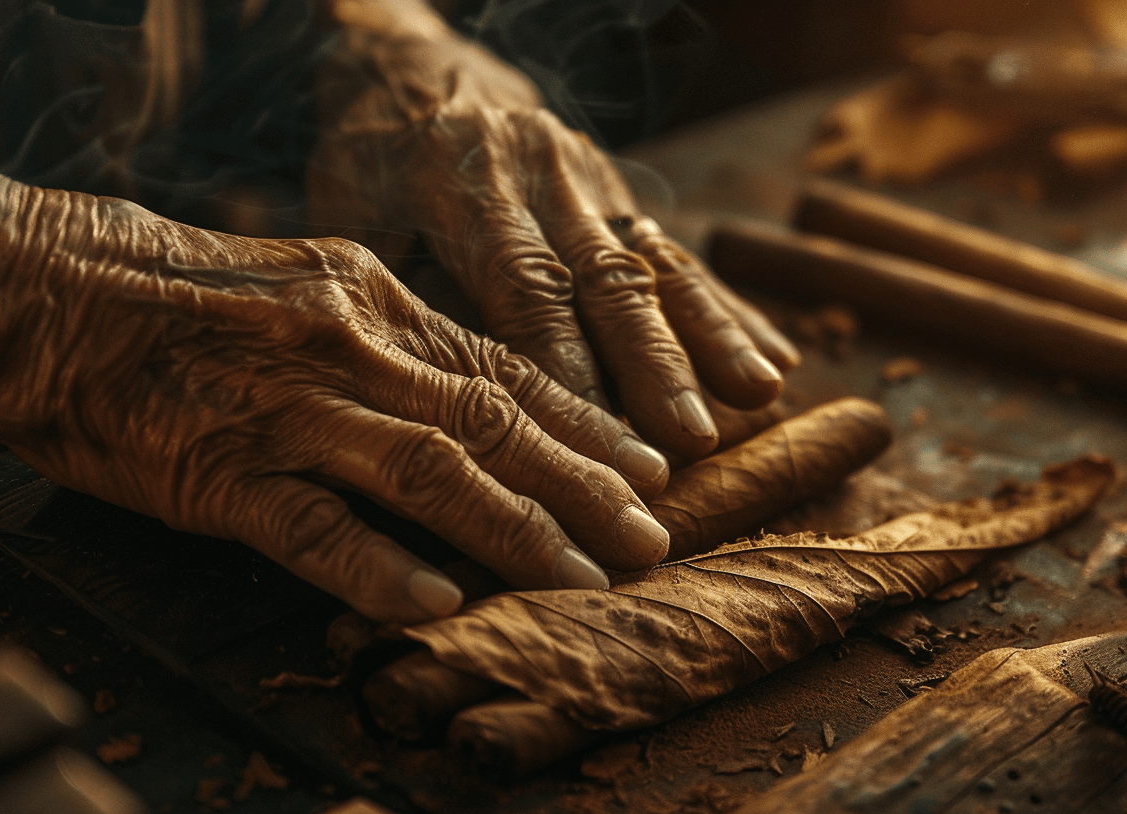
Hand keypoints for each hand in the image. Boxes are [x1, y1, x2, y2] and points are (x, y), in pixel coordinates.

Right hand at [0, 159, 672, 622]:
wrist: (48, 290)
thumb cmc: (183, 294)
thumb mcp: (310, 286)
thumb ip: (395, 341)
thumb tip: (480, 400)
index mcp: (378, 303)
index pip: (507, 369)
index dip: (587, 425)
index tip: (651, 467)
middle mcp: (350, 348)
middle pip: (494, 422)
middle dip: (585, 485)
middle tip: (652, 535)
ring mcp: (287, 408)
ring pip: (429, 470)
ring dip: (518, 529)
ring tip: (584, 576)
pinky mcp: (219, 469)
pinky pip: (313, 526)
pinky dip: (380, 565)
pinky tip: (441, 602)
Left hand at [307, 0, 799, 458]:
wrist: (413, 62)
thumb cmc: (369, 161)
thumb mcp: (354, 218)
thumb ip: (409, 295)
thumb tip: (465, 398)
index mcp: (463, 179)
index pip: (523, 282)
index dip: (565, 364)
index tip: (595, 439)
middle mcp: (539, 172)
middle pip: (606, 276)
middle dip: (656, 361)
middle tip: (695, 436)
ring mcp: (588, 177)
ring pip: (655, 260)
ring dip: (710, 333)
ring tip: (760, 393)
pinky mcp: (618, 188)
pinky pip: (676, 251)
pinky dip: (725, 307)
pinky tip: (772, 356)